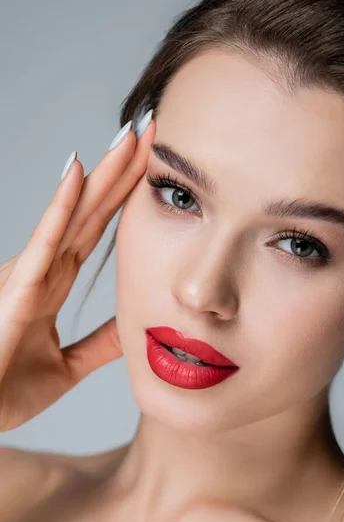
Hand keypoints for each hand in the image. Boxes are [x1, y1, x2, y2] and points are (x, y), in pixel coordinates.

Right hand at [0, 117, 155, 430]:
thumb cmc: (5, 391)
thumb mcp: (69, 365)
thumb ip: (100, 343)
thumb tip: (134, 326)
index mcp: (55, 281)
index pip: (98, 228)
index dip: (125, 195)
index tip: (151, 163)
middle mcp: (44, 268)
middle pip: (91, 210)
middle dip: (121, 170)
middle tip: (147, 130)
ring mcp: (30, 273)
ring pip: (72, 214)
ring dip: (101, 175)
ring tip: (127, 137)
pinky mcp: (18, 289)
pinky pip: (44, 241)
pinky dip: (61, 208)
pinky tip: (78, 174)